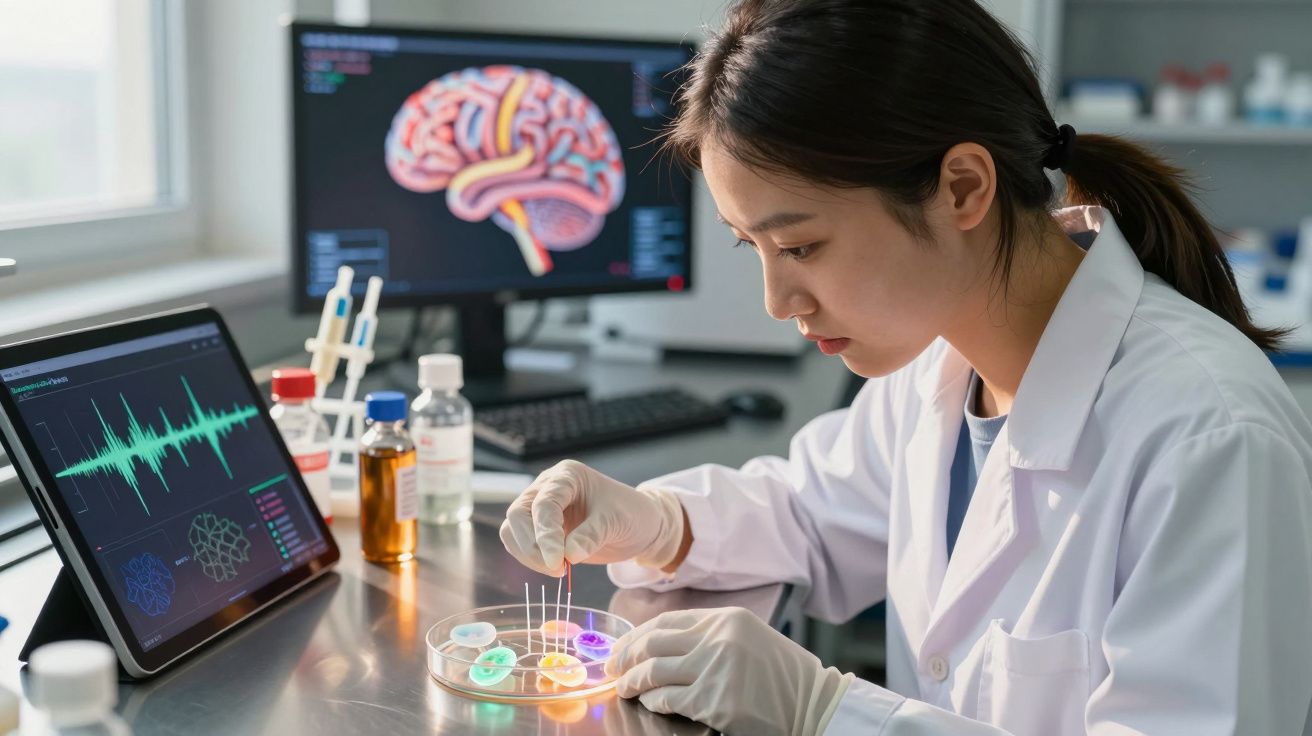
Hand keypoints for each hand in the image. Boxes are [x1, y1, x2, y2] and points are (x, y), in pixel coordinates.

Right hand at [499, 460, 684, 575]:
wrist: (639, 525)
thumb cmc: (630, 514)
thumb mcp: (616, 522)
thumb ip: (591, 536)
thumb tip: (567, 556)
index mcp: (567, 476)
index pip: (544, 503)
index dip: (546, 534)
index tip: (557, 562)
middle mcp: (548, 486)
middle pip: (519, 514)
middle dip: (532, 545)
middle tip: (557, 569)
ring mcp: (540, 506)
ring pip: (513, 529)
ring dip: (528, 554)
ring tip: (559, 571)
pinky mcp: (539, 527)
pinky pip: (519, 542)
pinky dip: (529, 558)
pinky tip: (554, 567)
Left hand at [606, 607, 851, 735]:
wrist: (814, 704)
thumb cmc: (782, 676)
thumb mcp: (748, 639)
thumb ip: (711, 637)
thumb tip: (661, 646)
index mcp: (726, 619)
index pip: (668, 621)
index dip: (638, 634)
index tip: (622, 647)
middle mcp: (719, 638)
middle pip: (654, 643)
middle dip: (626, 656)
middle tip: (612, 668)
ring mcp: (716, 669)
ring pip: (655, 671)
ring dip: (632, 680)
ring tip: (623, 687)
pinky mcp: (715, 701)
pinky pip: (669, 699)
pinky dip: (653, 700)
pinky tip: (648, 702)